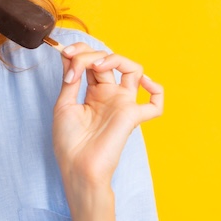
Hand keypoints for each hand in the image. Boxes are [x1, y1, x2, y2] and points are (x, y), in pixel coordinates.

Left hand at [52, 44, 163, 192]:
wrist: (77, 168)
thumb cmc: (68, 143)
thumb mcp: (64, 104)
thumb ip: (71, 79)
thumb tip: (69, 55)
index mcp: (93, 93)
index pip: (93, 61)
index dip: (80, 52)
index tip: (64, 53)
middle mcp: (110, 95)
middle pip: (108, 60)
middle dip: (88, 54)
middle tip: (72, 62)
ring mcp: (122, 104)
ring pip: (133, 69)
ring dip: (115, 58)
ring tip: (97, 66)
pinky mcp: (133, 115)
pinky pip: (156, 103)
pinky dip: (156, 89)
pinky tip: (143, 82)